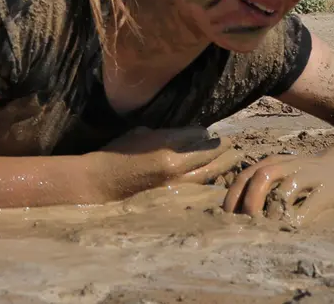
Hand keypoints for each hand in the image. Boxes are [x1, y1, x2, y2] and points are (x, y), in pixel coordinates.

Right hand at [94, 126, 236, 196]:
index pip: (200, 135)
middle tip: (232, 145)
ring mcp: (178, 185)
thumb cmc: (117, 153)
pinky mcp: (175, 199)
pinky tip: (216, 178)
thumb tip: (188, 134)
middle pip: (212, 154)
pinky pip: (202, 188)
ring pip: (212, 173)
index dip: (207, 134)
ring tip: (231, 159)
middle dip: (225, 149)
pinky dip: (211, 181)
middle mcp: (176, 165)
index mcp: (166, 145)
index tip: (212, 134)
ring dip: (224, 165)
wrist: (101, 182)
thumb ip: (167, 134)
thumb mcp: (141, 133)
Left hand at [223, 154, 333, 225]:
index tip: (226, 217)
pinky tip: (291, 228)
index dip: (233, 196)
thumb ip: (261, 185)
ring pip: (286, 188)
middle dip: (250, 201)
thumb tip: (234, 211)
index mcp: (272, 163)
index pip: (245, 176)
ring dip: (273, 209)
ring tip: (266, 227)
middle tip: (246, 222)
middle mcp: (288, 165)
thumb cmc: (304, 176)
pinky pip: (311, 204)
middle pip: (262, 177)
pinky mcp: (329, 190)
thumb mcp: (280, 173)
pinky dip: (299, 218)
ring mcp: (310, 175)